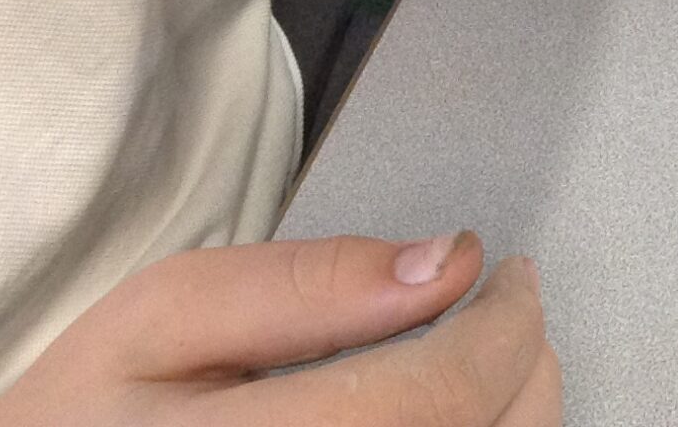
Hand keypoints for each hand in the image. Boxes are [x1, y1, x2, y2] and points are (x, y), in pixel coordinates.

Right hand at [0, 234, 556, 426]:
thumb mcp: (155, 322)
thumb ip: (307, 285)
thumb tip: (446, 266)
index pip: (440, 395)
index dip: (505, 321)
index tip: (509, 277)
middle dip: (521, 366)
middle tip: (501, 315)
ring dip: (512, 420)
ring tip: (470, 372)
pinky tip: (444, 424)